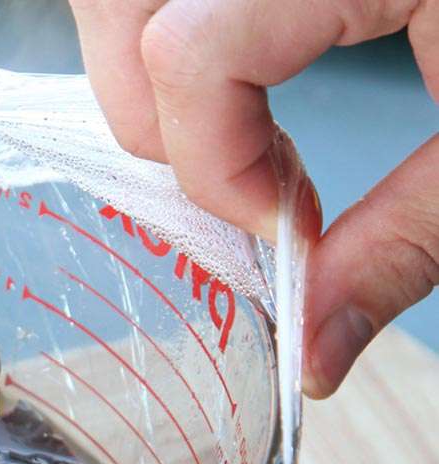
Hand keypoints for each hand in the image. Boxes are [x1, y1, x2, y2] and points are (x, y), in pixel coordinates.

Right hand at [67, 0, 438, 395]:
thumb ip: (408, 239)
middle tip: (236, 182)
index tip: (287, 224)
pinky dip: (180, 34)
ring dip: (151, 76)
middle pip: (123, 7)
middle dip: (150, 120)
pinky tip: (255, 73)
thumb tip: (311, 359)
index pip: (190, 49)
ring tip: (240, 129)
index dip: (217, 161)